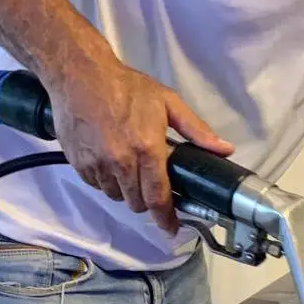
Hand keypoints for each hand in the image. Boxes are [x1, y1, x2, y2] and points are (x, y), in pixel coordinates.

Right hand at [45, 51, 233, 234]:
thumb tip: (224, 149)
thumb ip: (197, 130)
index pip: (159, 198)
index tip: (171, 228)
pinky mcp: (78, 162)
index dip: (166, 219)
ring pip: (116, 195)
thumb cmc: (126, 86)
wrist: (79, 74)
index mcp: (148, 150)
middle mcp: (122, 162)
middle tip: (152, 187)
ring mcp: (97, 164)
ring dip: (126, 191)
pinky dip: (105, 180)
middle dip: (147, 201)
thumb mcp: (168, 103)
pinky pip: (96, 184)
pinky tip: (110, 162)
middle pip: (137, 203)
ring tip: (130, 170)